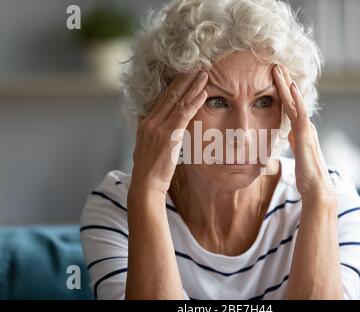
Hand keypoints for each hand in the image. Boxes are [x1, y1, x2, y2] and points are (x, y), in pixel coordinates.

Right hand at [129, 69, 207, 195]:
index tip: (184, 74)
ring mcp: (158, 127)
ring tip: (204, 74)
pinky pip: (183, 114)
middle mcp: (149, 122)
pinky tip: (204, 94)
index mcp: (144, 123)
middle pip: (169, 95)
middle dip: (184, 79)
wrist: (146, 185)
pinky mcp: (168, 135)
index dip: (174, 85)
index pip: (161, 99)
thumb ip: (149, 132)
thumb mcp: (145, 147)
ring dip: (192, 86)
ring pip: (177, 101)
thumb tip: (151, 123)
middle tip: (197, 67)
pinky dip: (194, 102)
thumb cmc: (149, 170)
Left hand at [272, 65, 335, 206]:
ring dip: (287, 83)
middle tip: (276, 65)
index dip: (283, 92)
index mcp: (300, 130)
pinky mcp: (305, 133)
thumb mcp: (297, 152)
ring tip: (279, 68)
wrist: (315, 186)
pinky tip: (292, 85)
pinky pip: (300, 111)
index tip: (275, 78)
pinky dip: (297, 98)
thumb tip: (289, 133)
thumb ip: (294, 140)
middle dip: (284, 81)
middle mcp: (304, 125)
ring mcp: (306, 128)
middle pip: (293, 99)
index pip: (290, 106)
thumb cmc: (306, 173)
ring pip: (295, 101)